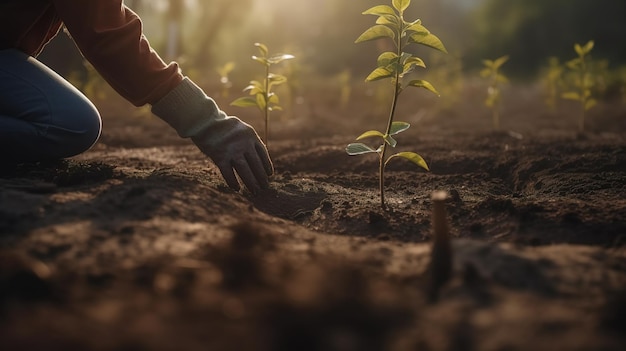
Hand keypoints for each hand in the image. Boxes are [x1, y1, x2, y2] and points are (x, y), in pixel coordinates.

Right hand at [151, 77, 271, 192]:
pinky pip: (228, 173)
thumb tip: (260, 157)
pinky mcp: (219, 157)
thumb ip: (250, 141)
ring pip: (245, 171)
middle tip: (265, 187)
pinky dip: (233, 182)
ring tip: (255, 191)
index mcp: (251, 135)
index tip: (269, 174)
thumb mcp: (241, 128)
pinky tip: (236, 188)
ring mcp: (231, 151)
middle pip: (256, 164)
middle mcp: (243, 143)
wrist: (204, 120)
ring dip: (251, 183)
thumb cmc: (224, 126)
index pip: (263, 153)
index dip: (267, 165)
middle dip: (261, 178)